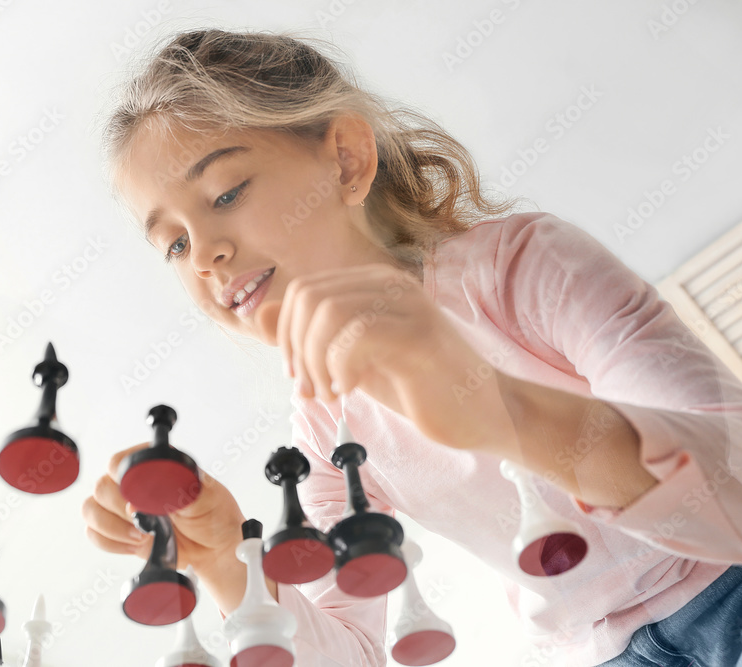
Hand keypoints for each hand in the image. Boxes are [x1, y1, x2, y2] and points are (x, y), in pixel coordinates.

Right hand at [81, 443, 246, 572]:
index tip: (139, 502)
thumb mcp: (208, 496)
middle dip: (120, 511)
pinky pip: (94, 534)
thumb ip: (180, 490)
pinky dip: (111, 543)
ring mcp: (122, 507)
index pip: (119, 462)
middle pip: (101, 487)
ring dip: (113, 528)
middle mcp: (133, 482)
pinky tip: (136, 545)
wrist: (216, 548)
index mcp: (154, 464)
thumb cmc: (214, 515)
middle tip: (145, 525)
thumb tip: (147, 498)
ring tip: (142, 537)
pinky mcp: (118, 531)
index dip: (123, 482)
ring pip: (91, 509)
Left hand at [259, 263, 513, 450]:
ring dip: (316, 361)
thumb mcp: (351, 360)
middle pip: (310, 297)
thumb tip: (258, 314)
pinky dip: (339, 368)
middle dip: (296, 349)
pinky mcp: (420, 336)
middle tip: (311, 389)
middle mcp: (391, 284)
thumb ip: (308, 338)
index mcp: (373, 284)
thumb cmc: (418, 386)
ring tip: (330, 393)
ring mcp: (408, 306)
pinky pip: (357, 336)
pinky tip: (351, 390)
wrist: (482, 413)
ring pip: (329, 313)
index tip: (299, 376)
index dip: (288, 336)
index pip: (305, 291)